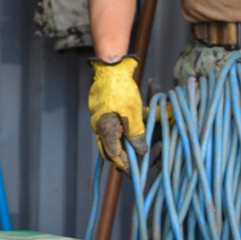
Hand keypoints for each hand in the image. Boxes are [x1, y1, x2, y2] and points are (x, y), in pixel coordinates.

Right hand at [88, 56, 147, 171]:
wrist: (111, 67)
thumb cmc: (121, 90)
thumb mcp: (133, 114)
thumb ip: (136, 135)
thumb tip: (140, 151)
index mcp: (104, 129)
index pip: (113, 155)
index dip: (124, 165)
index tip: (134, 173)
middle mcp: (100, 126)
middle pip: (110, 148)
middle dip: (124, 156)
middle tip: (136, 163)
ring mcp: (102, 118)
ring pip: (114, 137)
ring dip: (126, 142)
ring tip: (138, 147)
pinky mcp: (106, 110)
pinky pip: (115, 125)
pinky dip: (125, 129)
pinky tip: (136, 128)